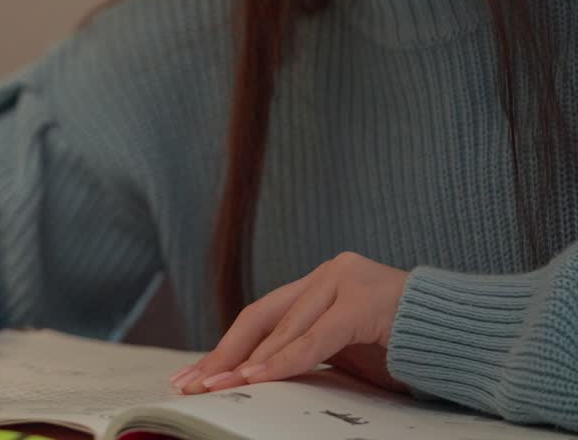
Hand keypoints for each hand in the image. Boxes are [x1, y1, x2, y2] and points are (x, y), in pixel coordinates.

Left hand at [173, 252, 410, 394]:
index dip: (225, 348)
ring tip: (219, 386)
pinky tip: (258, 377)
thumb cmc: (406, 350)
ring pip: (284, 327)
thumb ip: (305, 354)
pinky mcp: (365, 300)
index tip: (195, 377)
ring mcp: (346, 281)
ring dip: (249, 362)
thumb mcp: (344, 354)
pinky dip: (284, 361)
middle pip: (261, 317)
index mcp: (319, 284)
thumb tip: (253, 379)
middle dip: (224, 355)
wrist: (467, 338)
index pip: (260, 317)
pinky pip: (316, 338)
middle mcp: (328, 273)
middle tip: (192, 385)